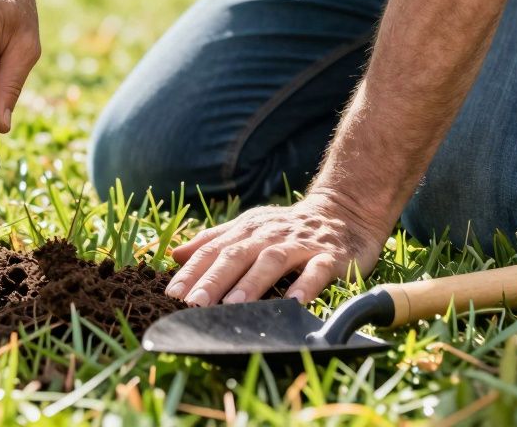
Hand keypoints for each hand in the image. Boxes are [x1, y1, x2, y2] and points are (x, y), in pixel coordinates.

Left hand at [166, 191, 389, 304]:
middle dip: (213, 280)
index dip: (192, 271)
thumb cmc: (288, 228)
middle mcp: (269, 235)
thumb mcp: (248, 228)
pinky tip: (294, 302)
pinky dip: (305, 285)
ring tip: (233, 305)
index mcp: (247, 230)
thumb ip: (213, 240)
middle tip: (194, 303)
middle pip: (236, 255)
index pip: (213, 249)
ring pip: (272, 261)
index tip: (172, 293)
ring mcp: (300, 245)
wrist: (344, 211)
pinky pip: (316, 271)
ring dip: (252, 283)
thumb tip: (175, 254)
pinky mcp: (330, 256)